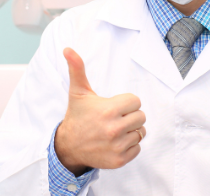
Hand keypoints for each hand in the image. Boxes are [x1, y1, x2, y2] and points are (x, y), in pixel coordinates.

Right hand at [54, 48, 145, 175]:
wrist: (70, 146)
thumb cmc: (78, 116)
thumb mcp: (78, 92)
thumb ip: (77, 69)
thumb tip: (67, 49)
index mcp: (109, 110)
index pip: (136, 102)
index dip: (126, 103)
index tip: (113, 107)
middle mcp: (114, 129)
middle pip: (141, 117)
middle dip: (130, 116)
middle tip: (114, 118)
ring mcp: (117, 146)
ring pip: (141, 132)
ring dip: (131, 131)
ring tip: (114, 130)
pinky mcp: (120, 160)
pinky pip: (138, 148)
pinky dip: (130, 146)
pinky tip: (115, 142)